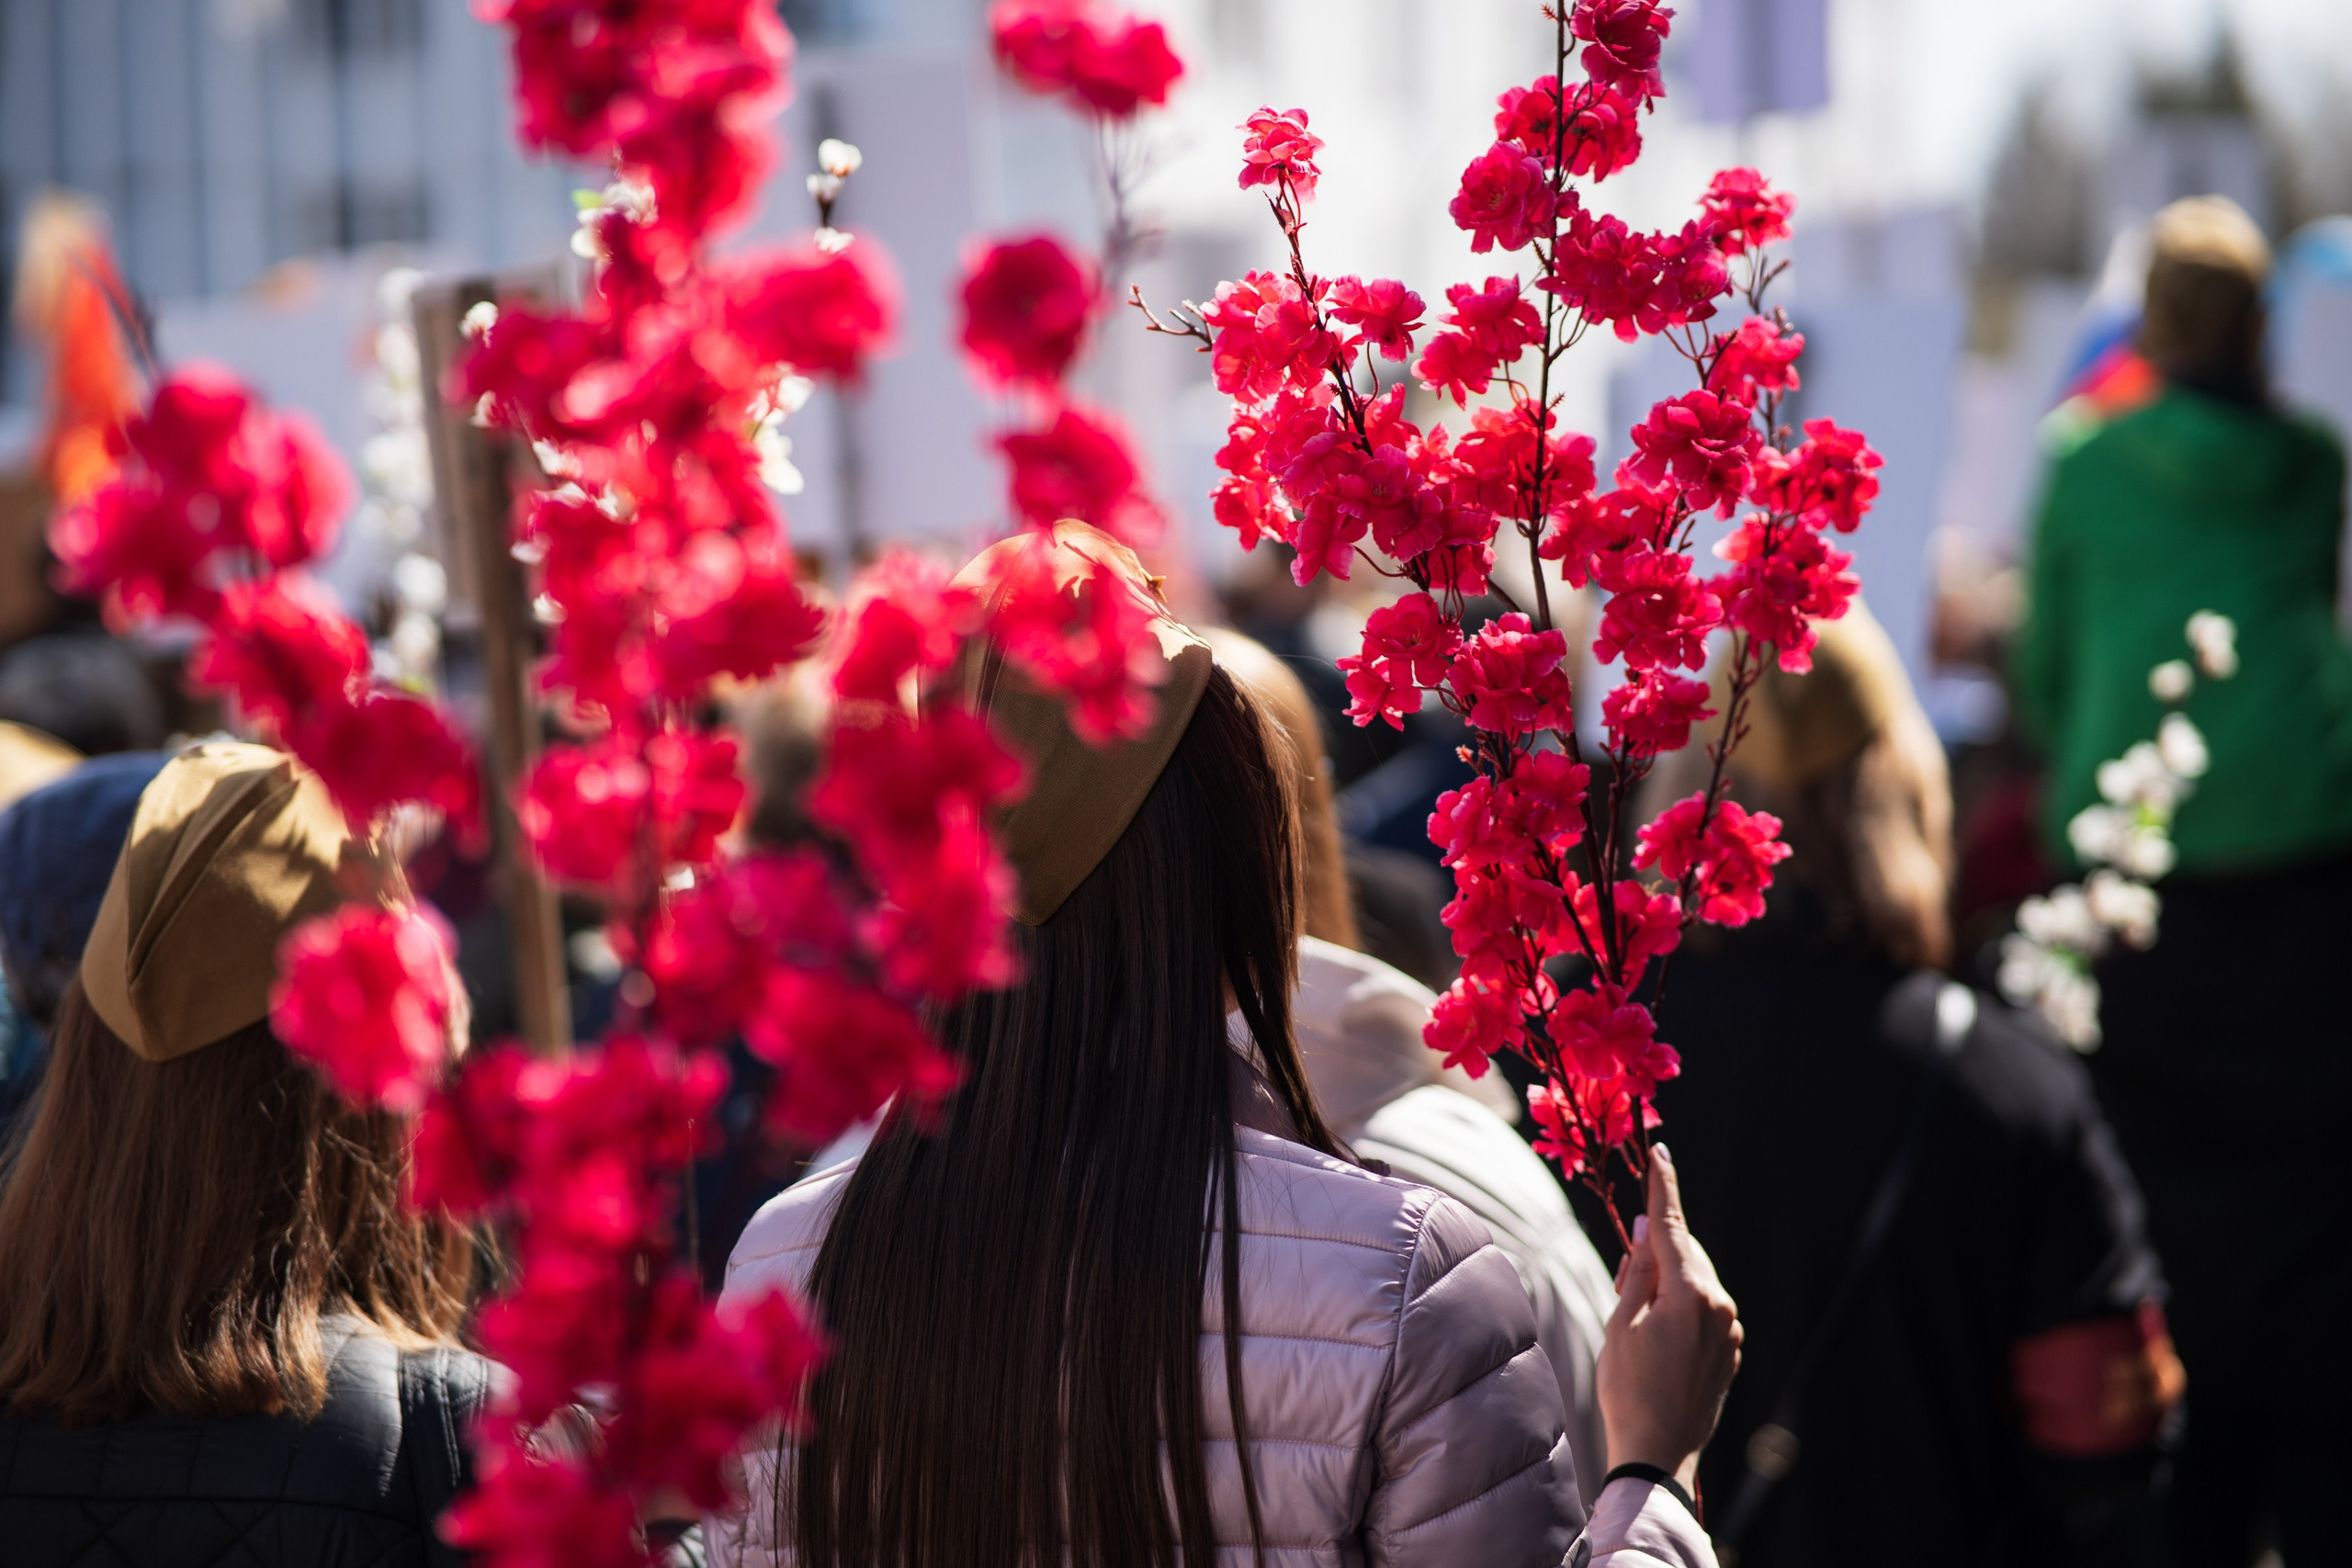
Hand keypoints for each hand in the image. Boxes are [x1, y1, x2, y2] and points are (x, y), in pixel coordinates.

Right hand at [1594, 1144, 1742, 1493]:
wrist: (1658, 1454)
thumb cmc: (1628, 1390)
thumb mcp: (1619, 1324)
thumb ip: (1636, 1272)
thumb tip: (1642, 1232)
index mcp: (1690, 1294)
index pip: (1671, 1226)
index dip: (1663, 1187)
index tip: (1660, 1154)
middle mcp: (1720, 1305)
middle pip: (1685, 1255)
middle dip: (1656, 1253)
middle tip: (1623, 1282)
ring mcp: (1730, 1330)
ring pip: (1696, 1283)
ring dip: (1668, 1285)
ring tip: (1637, 1323)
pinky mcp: (1731, 1351)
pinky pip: (1705, 1311)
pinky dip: (1681, 1309)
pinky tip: (1658, 1341)